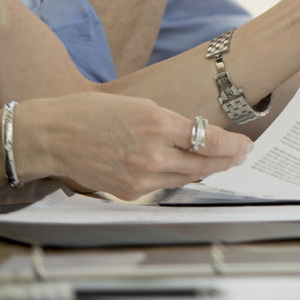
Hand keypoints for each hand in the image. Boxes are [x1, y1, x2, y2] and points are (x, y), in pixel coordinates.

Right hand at [18, 92, 250, 199]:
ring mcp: (140, 178)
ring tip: (222, 162)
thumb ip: (173, 124)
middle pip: (204, 164)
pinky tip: (187, 170)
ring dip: (207, 170)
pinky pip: (164, 187)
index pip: (210, 141)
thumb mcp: (143, 106)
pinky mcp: (128, 192)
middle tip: (241, 154)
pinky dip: (178, 178)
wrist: (54, 136)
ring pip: (187, 178)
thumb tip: (200, 136)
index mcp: (159, 127)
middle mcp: (153, 157)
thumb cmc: (95, 113)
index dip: (234, 146)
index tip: (246, 145)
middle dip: (227, 159)